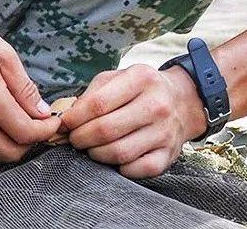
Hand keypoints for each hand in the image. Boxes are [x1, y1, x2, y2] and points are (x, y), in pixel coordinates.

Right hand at [0, 0, 59, 161]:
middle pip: (10, 153)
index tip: (53, 121)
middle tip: (39, 123)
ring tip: (19, 114)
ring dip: (10, 139)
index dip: (45, 132)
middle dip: (30, 142)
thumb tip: (41, 111)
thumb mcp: (2, 54)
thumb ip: (24, 87)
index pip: (26, 134)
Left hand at [60, 64, 206, 177]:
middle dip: (81, 138)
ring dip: (96, 154)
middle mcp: (156, 104)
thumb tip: (68, 119)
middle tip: (75, 139)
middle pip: (106, 130)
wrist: (181, 102)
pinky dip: (119, 168)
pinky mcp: (168, 154)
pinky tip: (114, 158)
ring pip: (119, 152)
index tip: (64, 124)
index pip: (98, 104)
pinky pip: (136, 169)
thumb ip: (91, 94)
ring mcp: (164, 131)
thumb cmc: (140, 90)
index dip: (75, 118)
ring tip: (91, 148)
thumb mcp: (117, 78)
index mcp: (141, 79)